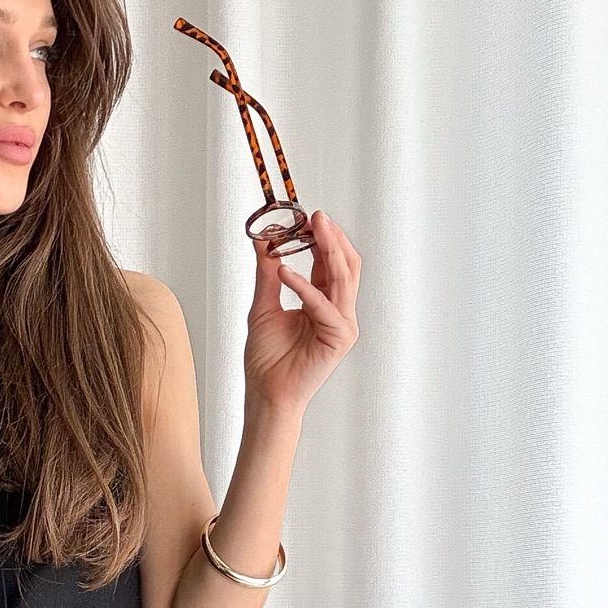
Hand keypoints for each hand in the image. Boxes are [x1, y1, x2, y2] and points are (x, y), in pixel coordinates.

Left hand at [244, 208, 360, 419]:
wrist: (266, 392)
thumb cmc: (267, 358)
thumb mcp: (263, 305)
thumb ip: (266, 272)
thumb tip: (263, 239)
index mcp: (322, 302)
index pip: (329, 262)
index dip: (320, 238)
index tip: (305, 217)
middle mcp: (337, 311)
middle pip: (344, 265)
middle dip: (332, 238)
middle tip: (316, 215)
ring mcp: (342, 324)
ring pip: (342, 278)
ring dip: (327, 250)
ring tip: (311, 229)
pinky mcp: (339, 337)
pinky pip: (323, 305)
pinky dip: (304, 287)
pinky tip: (285, 273)